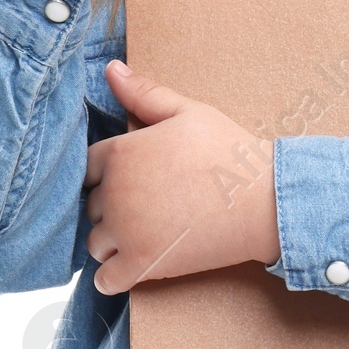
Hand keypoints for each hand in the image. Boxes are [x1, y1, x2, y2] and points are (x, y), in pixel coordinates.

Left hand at [83, 63, 280, 294]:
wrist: (263, 202)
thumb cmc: (228, 152)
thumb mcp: (187, 112)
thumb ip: (144, 94)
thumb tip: (110, 68)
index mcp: (120, 154)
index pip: (85, 168)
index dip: (104, 173)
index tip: (129, 179)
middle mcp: (114, 194)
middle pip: (90, 206)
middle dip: (109, 206)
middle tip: (145, 204)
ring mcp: (126, 233)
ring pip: (95, 242)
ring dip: (111, 240)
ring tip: (141, 232)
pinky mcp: (143, 265)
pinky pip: (107, 280)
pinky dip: (113, 277)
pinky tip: (129, 267)